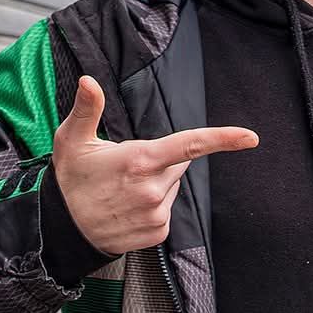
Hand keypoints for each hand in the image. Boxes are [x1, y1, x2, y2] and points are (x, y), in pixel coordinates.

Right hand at [52, 76, 257, 254]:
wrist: (63, 229)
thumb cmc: (70, 180)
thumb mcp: (71, 140)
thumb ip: (86, 109)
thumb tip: (88, 80)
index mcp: (139, 161)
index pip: (189, 145)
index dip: (223, 139)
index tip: (250, 137)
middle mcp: (152, 190)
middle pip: (177, 164)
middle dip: (158, 161)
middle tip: (124, 168)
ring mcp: (156, 214)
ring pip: (172, 187)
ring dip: (155, 184)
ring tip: (122, 189)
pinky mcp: (158, 232)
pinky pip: (166, 209)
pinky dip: (152, 206)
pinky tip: (127, 207)